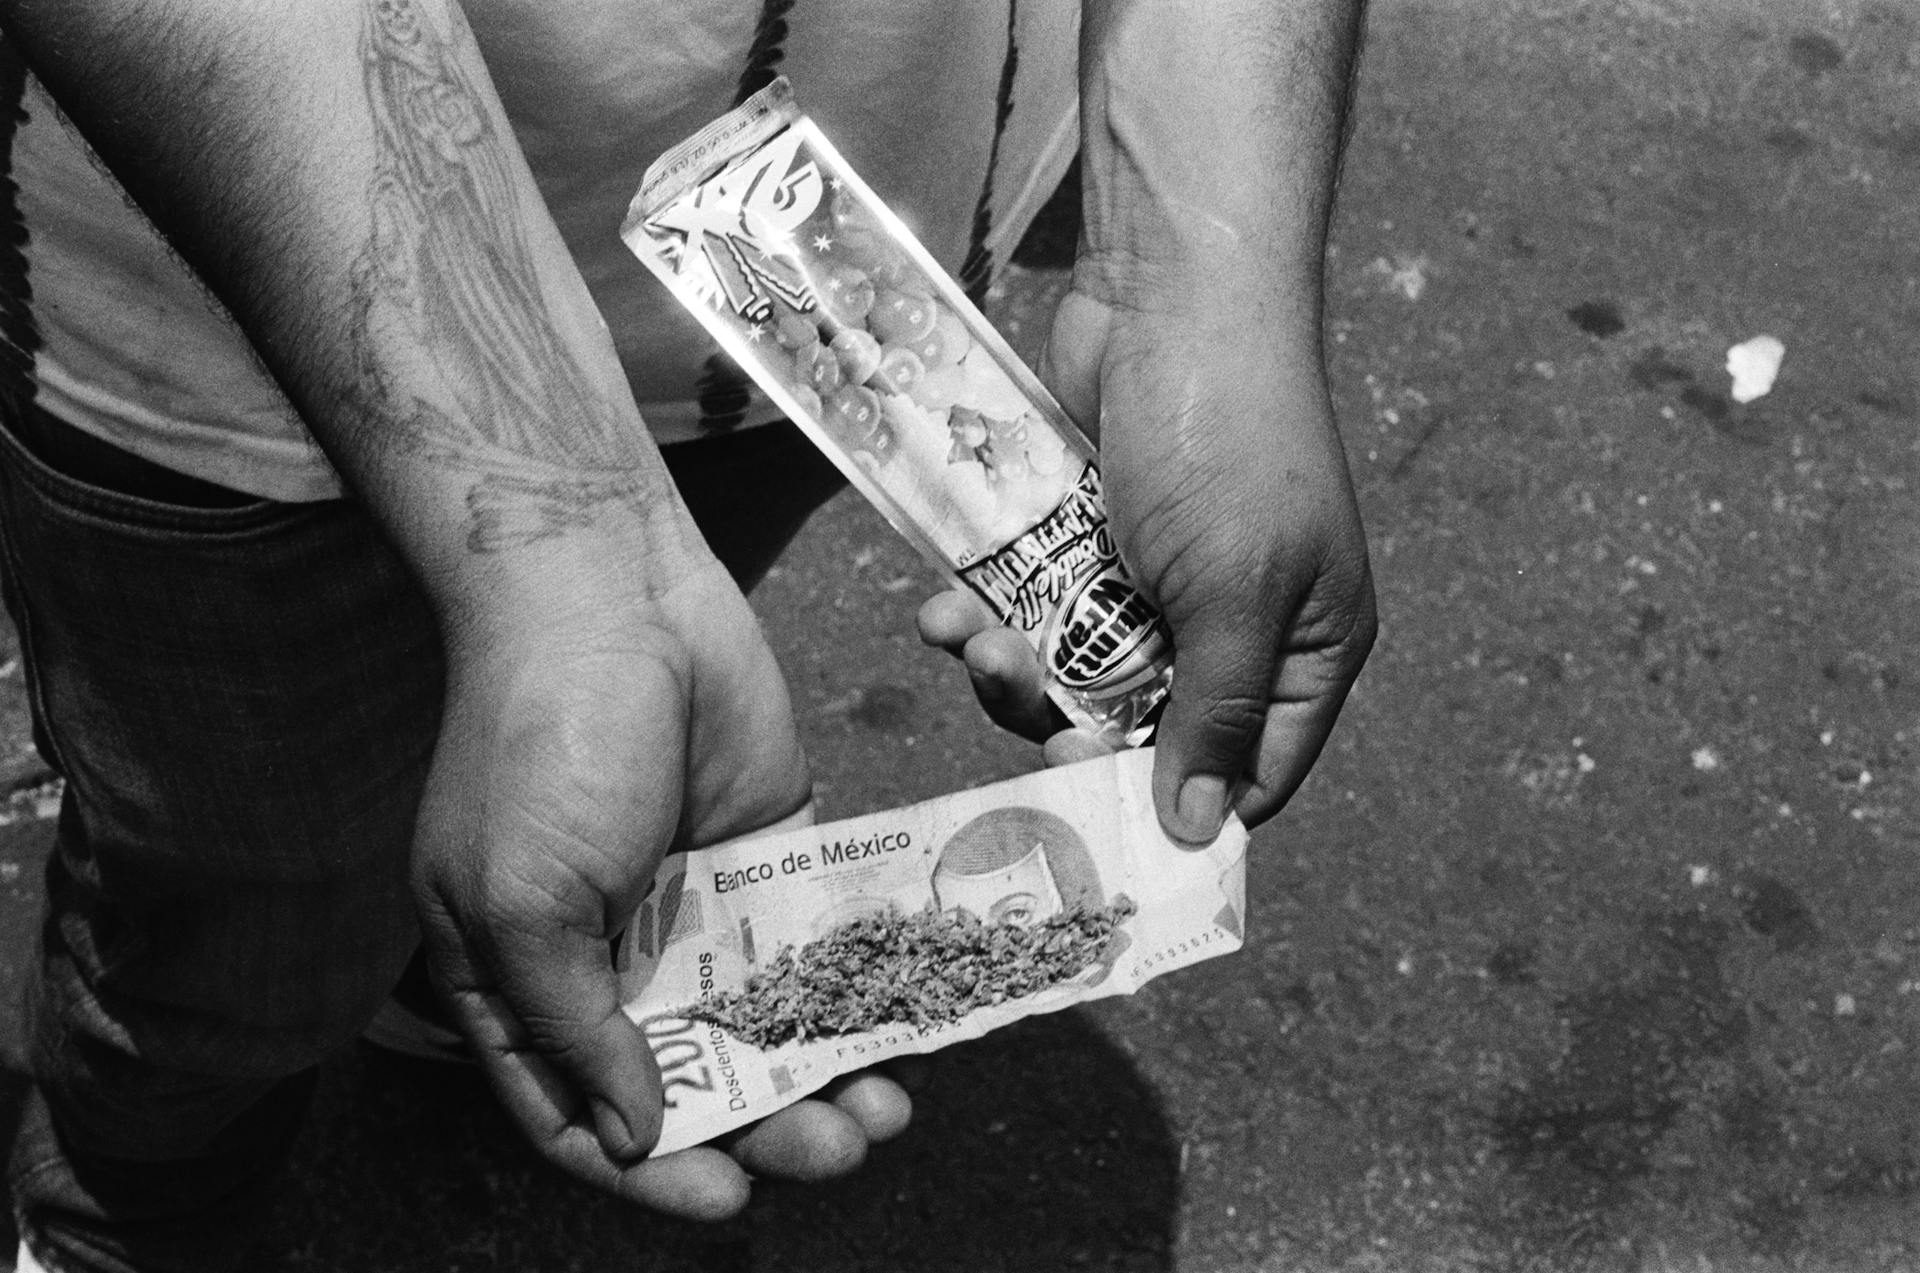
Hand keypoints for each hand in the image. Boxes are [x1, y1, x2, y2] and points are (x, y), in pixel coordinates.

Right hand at [409, 562, 910, 1218]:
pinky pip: (819, 941)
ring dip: (824, 1069)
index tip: (724, 1200)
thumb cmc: (541, 744)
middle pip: (693, 1078)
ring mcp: (693, 904)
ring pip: (769, 1019)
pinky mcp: (769, 851)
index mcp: (521, 978)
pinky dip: (859, 986)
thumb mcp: (521, 900)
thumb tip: (632, 1132)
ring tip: (884, 1107)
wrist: (611, 591)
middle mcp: (609, 954)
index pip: (576, 1113)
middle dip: (765, 1126)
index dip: (645, 1171)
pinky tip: (908, 1018)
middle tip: (836, 1149)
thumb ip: (575, 1025)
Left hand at [921, 284, 1375, 841]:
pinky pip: (1031, 609)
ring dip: (1009, 669)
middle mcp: (1235, 624)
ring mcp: (1156, 578)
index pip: (1247, 776)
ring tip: (971, 637)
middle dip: (1064, 722)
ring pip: (1070, 674)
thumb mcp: (1234, 593)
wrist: (1167, 289)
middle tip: (1015, 692)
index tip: (1087, 808)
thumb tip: (1202, 838)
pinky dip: (985, 615)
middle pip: (1141, 733)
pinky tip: (945, 607)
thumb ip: (1213, 717)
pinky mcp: (1087, 536)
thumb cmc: (1228, 438)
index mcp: (1303, 649)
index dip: (1169, 805)